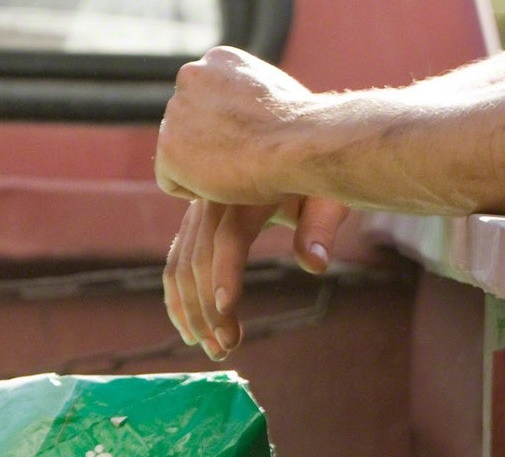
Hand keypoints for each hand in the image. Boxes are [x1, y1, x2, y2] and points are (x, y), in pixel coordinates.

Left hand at [157, 46, 315, 204]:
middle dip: (209, 142)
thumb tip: (252, 105)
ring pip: (179, 151)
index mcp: (218, 59)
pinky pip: (171, 180)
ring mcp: (175, 111)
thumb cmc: (300, 124)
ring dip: (202, 165)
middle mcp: (190, 76)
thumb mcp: (277, 90)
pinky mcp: (167, 148)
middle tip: (243, 158)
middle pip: (188, 122)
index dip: (227, 125)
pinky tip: (225, 184)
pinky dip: (194, 189)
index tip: (251, 138)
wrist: (299, 143)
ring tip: (239, 170)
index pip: (206, 98)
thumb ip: (251, 92)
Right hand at [163, 194, 349, 359]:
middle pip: (200, 257)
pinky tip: (192, 330)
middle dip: (208, 308)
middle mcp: (215, 199)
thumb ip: (320, 227)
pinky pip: (176, 262)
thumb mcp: (327, 196)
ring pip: (182, 265)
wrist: (295, 155)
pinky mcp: (193, 224)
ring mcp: (199, 211)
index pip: (229, 236)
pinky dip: (178, 298)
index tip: (228, 310)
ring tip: (215, 348)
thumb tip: (316, 264)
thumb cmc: (317, 181)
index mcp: (248, 191)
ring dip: (191, 311)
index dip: (225, 272)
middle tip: (227, 348)